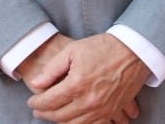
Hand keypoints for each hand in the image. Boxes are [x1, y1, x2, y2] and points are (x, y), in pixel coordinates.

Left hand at [24, 33, 147, 123]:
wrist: (133, 51)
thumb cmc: (102, 47)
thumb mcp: (72, 50)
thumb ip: (52, 69)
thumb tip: (37, 83)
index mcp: (77, 84)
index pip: (50, 101)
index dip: (37, 103)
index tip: (31, 101)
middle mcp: (89, 101)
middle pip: (60, 116)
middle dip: (45, 114)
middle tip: (37, 110)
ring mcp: (102, 108)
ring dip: (60, 122)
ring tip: (52, 116)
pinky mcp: (112, 111)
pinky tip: (72, 120)